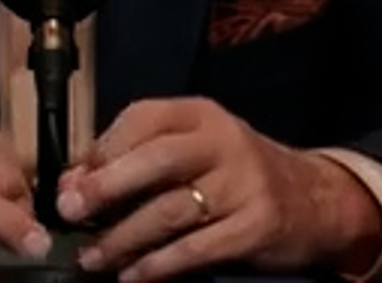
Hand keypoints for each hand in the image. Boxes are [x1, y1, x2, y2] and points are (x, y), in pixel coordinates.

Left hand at [57, 97, 381, 281]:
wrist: (311, 200)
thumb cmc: (234, 173)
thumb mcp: (192, 150)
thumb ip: (137, 158)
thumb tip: (74, 182)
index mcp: (200, 114)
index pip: (142, 117)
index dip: (101, 148)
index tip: (71, 179)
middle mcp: (223, 141)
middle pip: (156, 160)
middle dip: (107, 187)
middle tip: (70, 211)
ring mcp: (243, 184)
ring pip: (171, 211)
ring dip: (124, 238)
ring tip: (93, 257)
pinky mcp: (255, 226)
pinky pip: (197, 249)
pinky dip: (159, 265)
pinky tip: (132, 275)